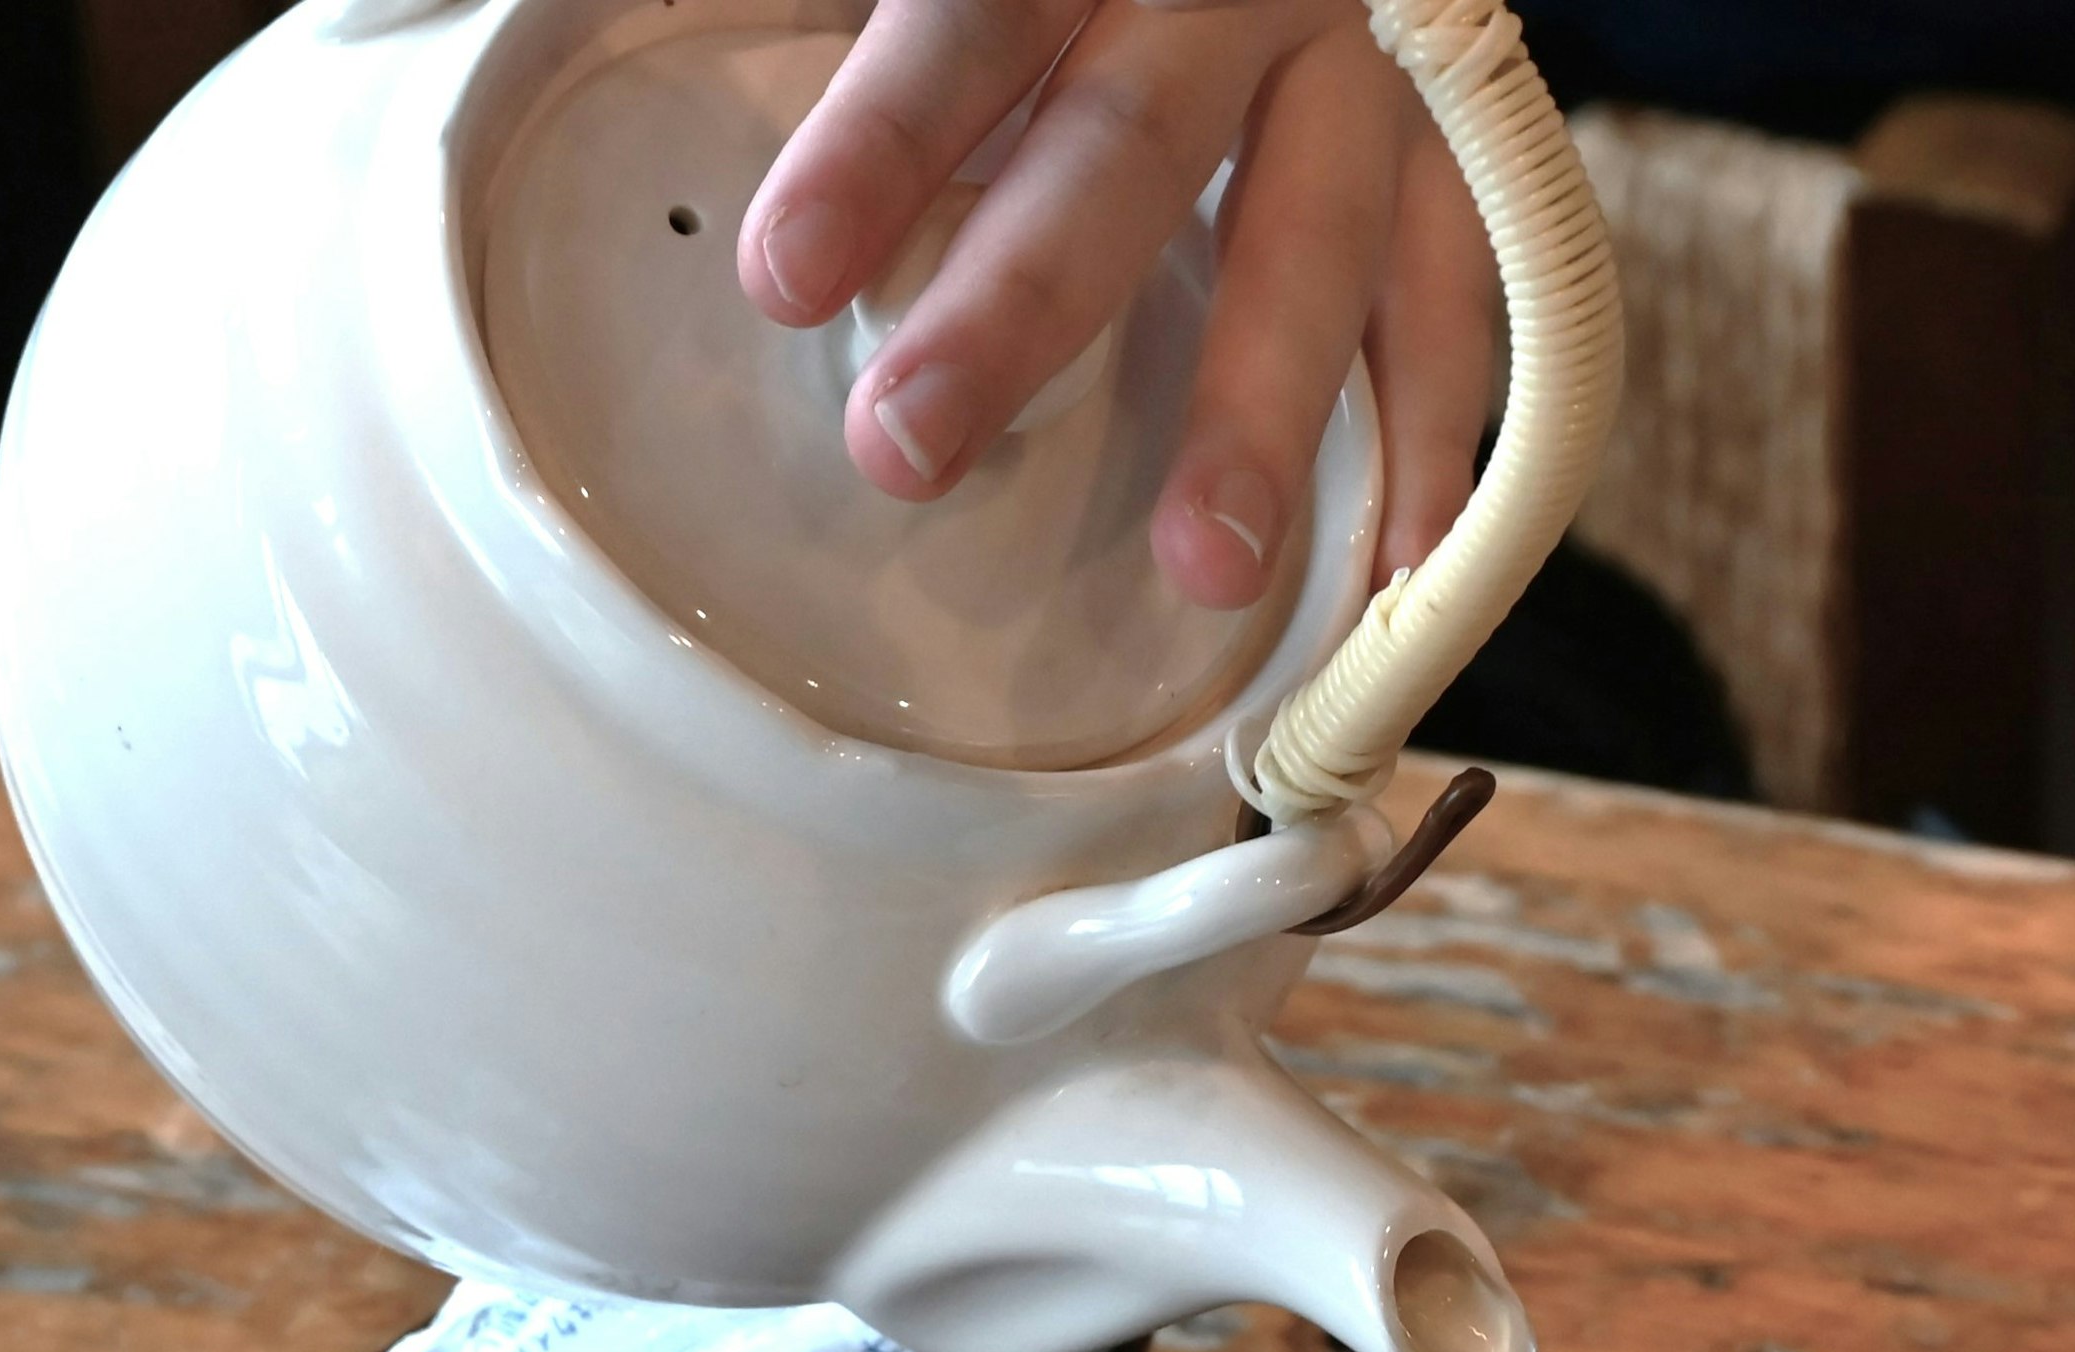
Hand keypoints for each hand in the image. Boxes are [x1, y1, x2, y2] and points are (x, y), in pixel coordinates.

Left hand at [737, 0, 1497, 613]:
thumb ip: (821, 16)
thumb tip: (620, 83)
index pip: (972, 21)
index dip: (881, 147)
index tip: (781, 278)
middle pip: (1127, 143)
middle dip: (1022, 307)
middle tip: (906, 450)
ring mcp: (1361, 72)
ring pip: (1319, 236)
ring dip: (1265, 411)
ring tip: (1202, 569)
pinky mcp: (1444, 158)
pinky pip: (1454, 297)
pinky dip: (1441, 439)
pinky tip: (1398, 573)